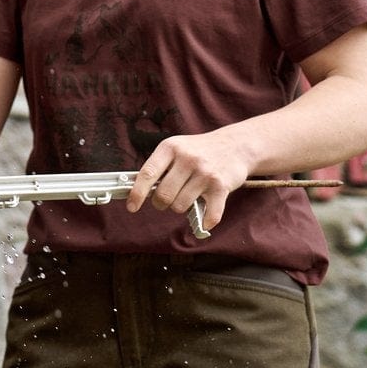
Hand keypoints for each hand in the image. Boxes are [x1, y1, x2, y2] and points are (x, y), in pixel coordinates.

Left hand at [124, 130, 253, 234]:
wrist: (235, 146)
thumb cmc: (198, 151)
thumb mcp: (176, 149)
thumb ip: (158, 167)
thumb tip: (135, 192)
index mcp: (170, 147)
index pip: (148, 173)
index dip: (137, 193)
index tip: (132, 207)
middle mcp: (187, 158)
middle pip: (164, 195)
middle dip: (161, 203)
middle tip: (167, 199)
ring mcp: (205, 172)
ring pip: (181, 205)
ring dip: (181, 207)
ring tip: (188, 195)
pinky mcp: (221, 186)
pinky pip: (209, 214)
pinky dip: (205, 221)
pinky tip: (204, 220)